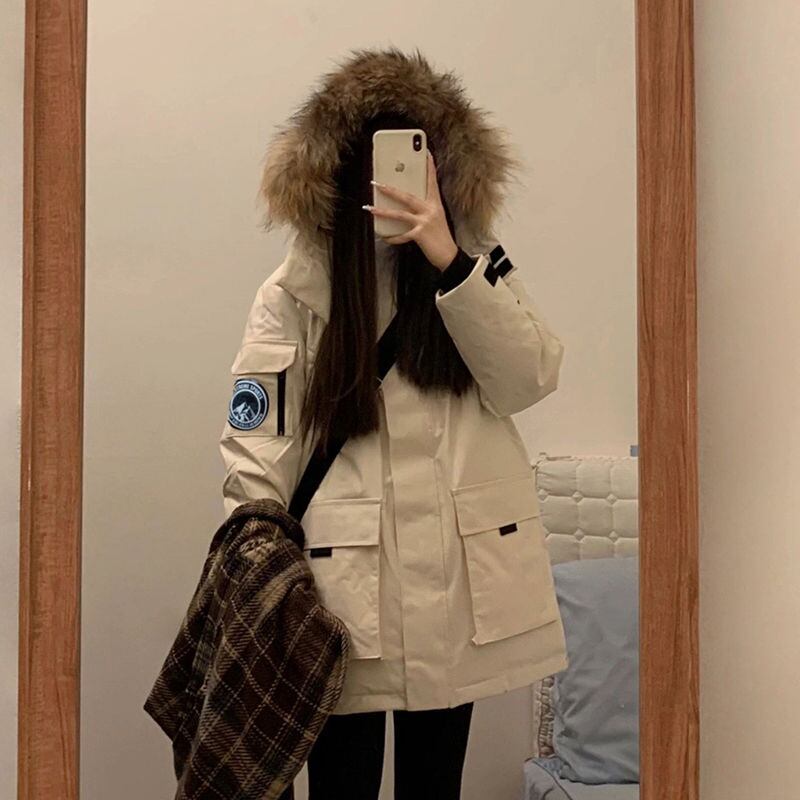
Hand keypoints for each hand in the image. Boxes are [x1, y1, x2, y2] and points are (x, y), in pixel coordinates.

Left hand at [363, 150, 458, 270]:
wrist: (448, 255)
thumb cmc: (440, 237)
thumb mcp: (435, 219)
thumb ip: (423, 210)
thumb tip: (405, 204)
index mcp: (435, 204)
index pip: (432, 181)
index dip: (429, 167)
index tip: (426, 153)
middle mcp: (430, 210)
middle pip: (407, 196)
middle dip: (390, 189)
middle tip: (376, 183)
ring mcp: (425, 221)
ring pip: (400, 213)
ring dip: (383, 211)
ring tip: (370, 208)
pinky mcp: (420, 234)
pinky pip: (402, 235)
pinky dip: (392, 237)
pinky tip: (384, 237)